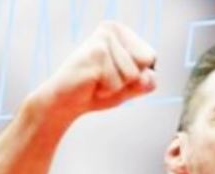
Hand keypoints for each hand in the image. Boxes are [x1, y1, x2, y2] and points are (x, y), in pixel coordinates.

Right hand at [37, 21, 156, 121]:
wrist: (64, 103)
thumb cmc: (95, 92)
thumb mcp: (128, 87)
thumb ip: (147, 82)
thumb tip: (148, 77)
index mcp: (121, 31)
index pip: (150, 57)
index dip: (135, 76)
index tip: (112, 75)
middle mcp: (112, 29)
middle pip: (144, 62)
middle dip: (126, 81)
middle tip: (103, 79)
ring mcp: (103, 40)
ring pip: (132, 74)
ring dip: (114, 87)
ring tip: (95, 81)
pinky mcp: (95, 54)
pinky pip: (117, 82)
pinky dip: (105, 91)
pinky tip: (89, 84)